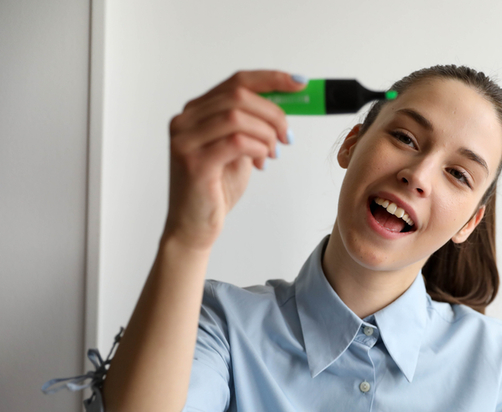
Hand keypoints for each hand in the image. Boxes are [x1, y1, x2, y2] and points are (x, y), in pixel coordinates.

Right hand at [164, 70, 305, 250]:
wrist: (194, 227)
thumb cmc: (215, 190)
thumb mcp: (239, 151)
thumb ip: (252, 128)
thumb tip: (284, 110)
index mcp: (196, 111)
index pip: (237, 81)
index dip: (271, 79)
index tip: (299, 84)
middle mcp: (185, 120)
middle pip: (239, 95)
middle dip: (273, 113)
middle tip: (287, 136)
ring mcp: (185, 139)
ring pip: (237, 116)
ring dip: (265, 133)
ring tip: (272, 152)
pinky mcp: (194, 161)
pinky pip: (235, 141)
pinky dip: (257, 147)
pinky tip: (261, 160)